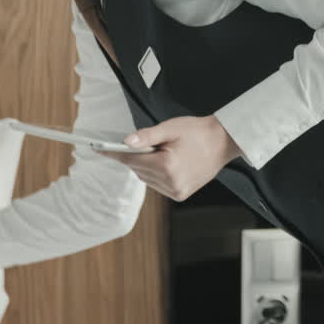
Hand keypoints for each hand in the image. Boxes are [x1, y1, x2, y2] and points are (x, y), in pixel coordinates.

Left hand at [100, 115, 241, 201]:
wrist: (224, 142)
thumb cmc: (199, 132)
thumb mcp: (171, 128)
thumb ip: (147, 136)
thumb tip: (125, 141)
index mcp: (167, 165)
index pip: (132, 160)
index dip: (114, 153)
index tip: (100, 150)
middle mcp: (171, 182)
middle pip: (138, 170)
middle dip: (134, 157)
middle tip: (135, 143)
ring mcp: (176, 191)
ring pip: (146, 178)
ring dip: (144, 166)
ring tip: (158, 152)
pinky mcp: (180, 194)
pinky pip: (157, 184)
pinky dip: (154, 174)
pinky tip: (164, 162)